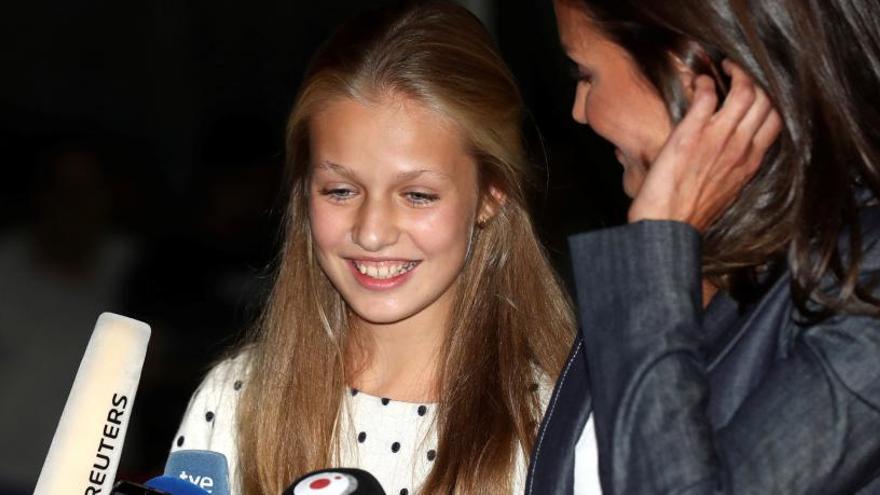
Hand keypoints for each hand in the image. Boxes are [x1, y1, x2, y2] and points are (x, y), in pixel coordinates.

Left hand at [628, 61, 782, 230]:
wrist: (666, 227)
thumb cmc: (689, 214)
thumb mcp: (725, 191)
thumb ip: (734, 167)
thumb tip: (732, 154)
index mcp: (750, 162)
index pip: (777, 119)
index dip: (771, 98)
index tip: (758, 89)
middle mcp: (740, 148)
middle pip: (767, 100)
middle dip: (756, 76)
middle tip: (737, 69)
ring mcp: (718, 139)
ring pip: (744, 91)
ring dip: (735, 71)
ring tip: (722, 67)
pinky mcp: (691, 135)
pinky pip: (706, 95)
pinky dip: (704, 82)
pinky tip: (697, 82)